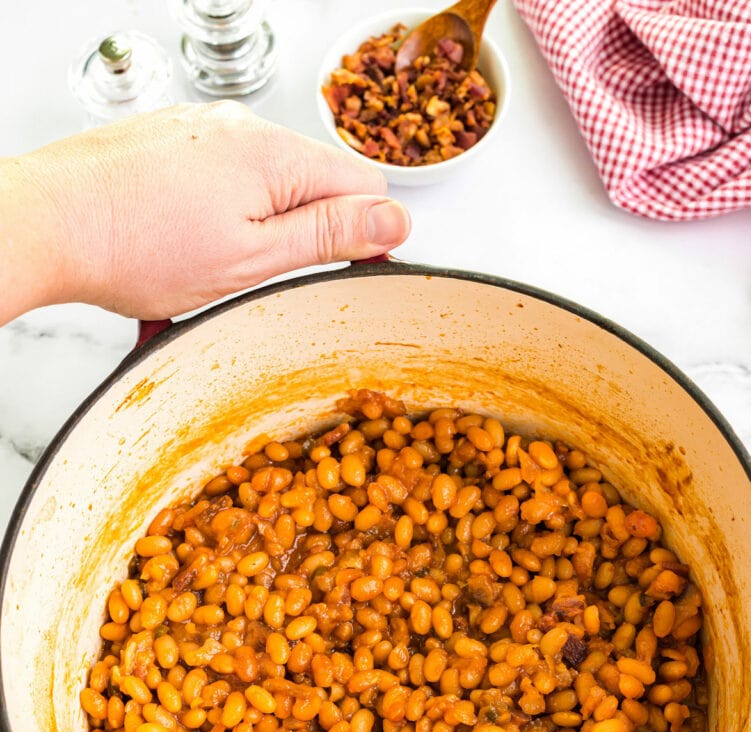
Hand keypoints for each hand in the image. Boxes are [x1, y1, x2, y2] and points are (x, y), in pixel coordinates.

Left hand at [0, 102, 409, 321]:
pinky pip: (222, 182)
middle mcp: (245, 128)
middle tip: (258, 279)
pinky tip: (183, 249)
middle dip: (300, 237)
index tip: (336, 272)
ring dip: (255, 233)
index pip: (366, 185)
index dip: (363, 235)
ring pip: (265, 187)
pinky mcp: (174, 142)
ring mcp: (206, 131)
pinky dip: (215, 219)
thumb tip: (396, 222)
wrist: (49, 220)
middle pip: (315, 185)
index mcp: (277, 155)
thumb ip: (329, 237)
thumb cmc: (136, 245)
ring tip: (211, 268)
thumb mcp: (251, 258)